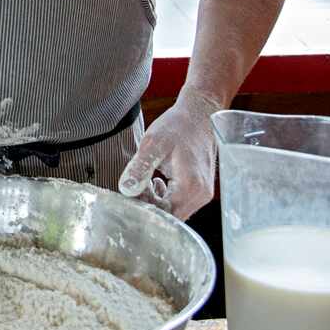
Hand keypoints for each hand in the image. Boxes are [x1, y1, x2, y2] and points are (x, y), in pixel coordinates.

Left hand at [118, 87, 221, 220]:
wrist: (200, 113)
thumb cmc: (178, 126)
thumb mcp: (153, 143)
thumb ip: (140, 168)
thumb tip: (126, 189)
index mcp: (190, 187)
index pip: (162, 214)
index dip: (143, 207)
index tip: (129, 193)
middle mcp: (200, 195)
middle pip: (169, 216)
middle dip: (149, 205)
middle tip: (135, 185)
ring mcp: (203, 194)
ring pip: (174, 211)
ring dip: (156, 201)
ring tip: (145, 181)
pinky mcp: (201, 189)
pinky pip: (180, 203)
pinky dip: (165, 197)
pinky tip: (156, 182)